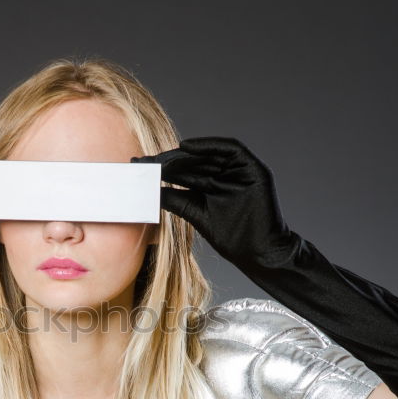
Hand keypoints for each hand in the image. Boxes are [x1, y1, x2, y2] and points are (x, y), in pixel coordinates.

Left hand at [131, 136, 294, 269]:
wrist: (258, 253)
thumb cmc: (230, 238)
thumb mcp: (195, 214)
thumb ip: (175, 200)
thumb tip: (149, 190)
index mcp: (210, 186)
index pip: (183, 171)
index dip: (161, 167)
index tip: (139, 166)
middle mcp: (224, 175)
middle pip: (194, 160)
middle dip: (169, 159)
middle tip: (147, 160)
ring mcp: (239, 171)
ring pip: (209, 153)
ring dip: (185, 152)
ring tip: (163, 157)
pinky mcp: (253, 169)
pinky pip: (232, 149)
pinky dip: (209, 145)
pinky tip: (187, 147)